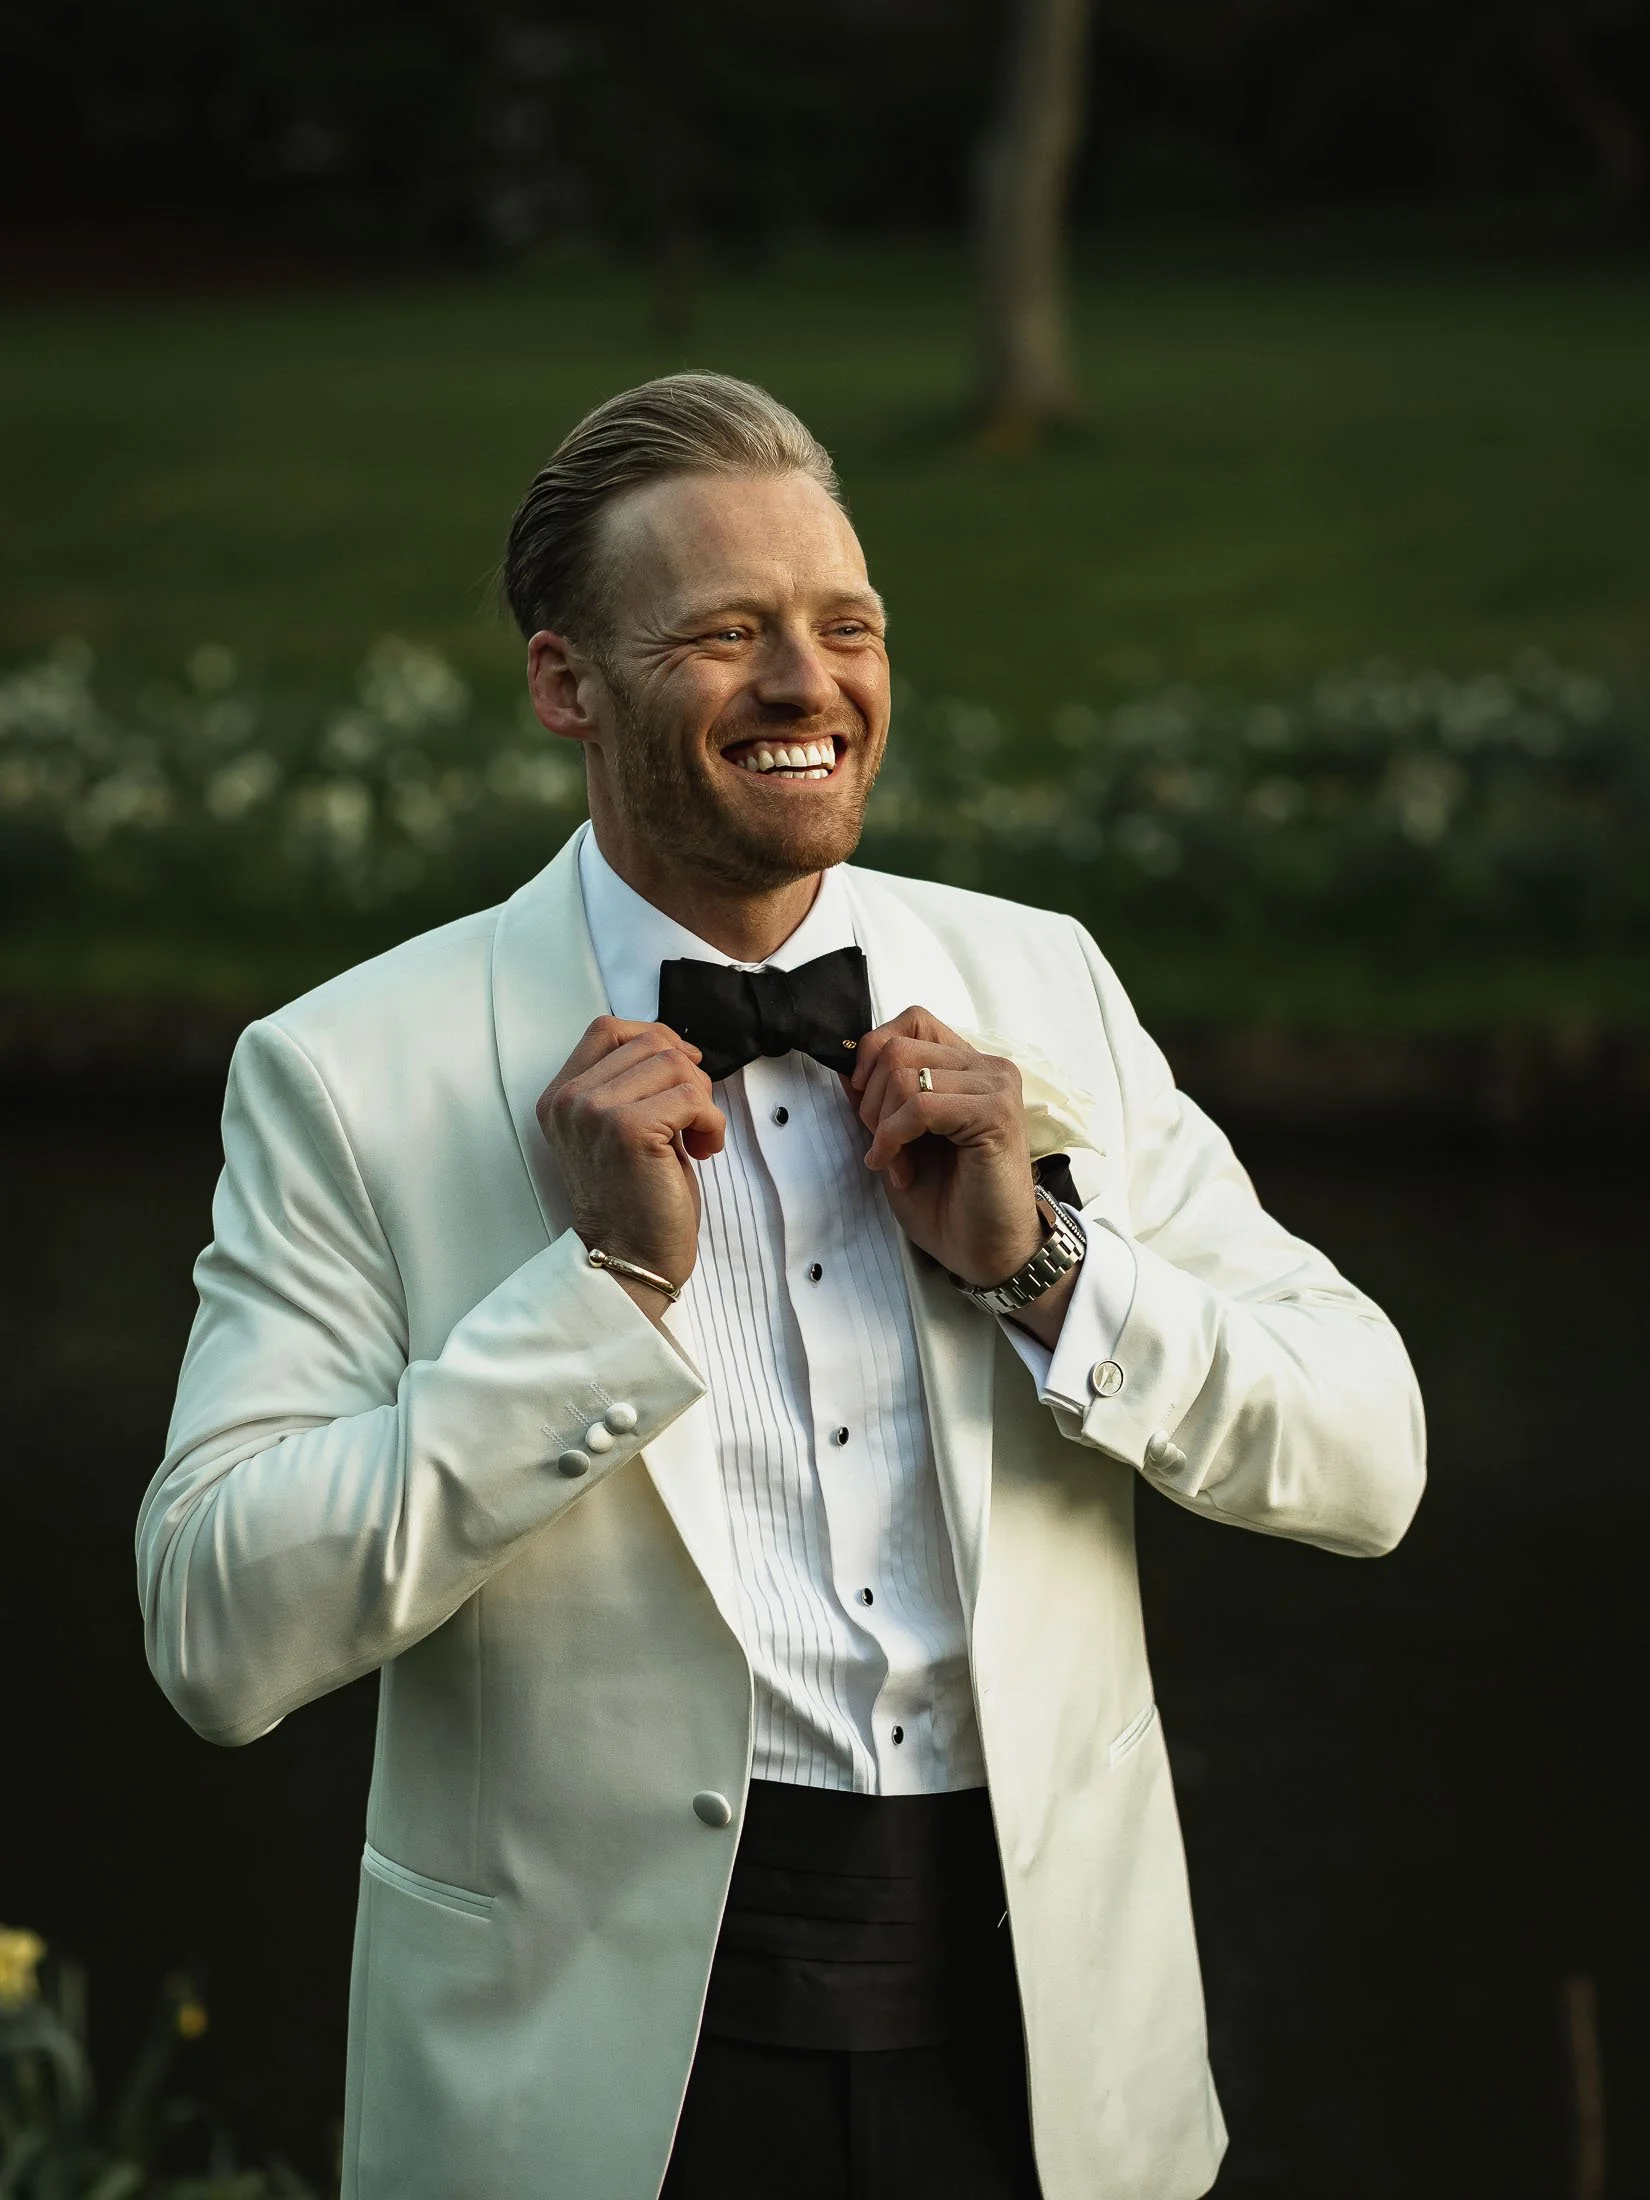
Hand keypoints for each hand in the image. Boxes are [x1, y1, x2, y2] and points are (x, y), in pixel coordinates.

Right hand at [537, 1018, 724, 1319]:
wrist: (629, 1260)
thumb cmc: (636, 1199)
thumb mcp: (618, 1129)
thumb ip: (630, 1085)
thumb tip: (678, 1048)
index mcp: (561, 1096)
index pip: (608, 1028)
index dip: (655, 1038)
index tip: (682, 1074)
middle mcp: (570, 1100)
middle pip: (649, 1042)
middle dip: (687, 1075)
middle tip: (692, 1119)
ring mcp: (594, 1112)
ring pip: (674, 1065)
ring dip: (702, 1100)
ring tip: (696, 1137)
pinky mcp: (628, 1130)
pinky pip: (692, 1097)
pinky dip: (711, 1122)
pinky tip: (703, 1151)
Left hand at [851, 1006, 1045, 1289]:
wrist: (982, 1252)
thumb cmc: (944, 1201)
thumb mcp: (894, 1139)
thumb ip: (876, 1099)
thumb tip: (844, 1065)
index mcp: (966, 1066)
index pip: (912, 1020)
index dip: (874, 1051)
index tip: (861, 1099)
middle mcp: (987, 1067)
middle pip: (898, 1048)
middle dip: (870, 1101)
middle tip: (880, 1145)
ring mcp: (996, 1087)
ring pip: (903, 1074)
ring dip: (882, 1125)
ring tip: (894, 1161)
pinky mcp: (996, 1114)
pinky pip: (921, 1106)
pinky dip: (894, 1138)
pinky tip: (897, 1169)